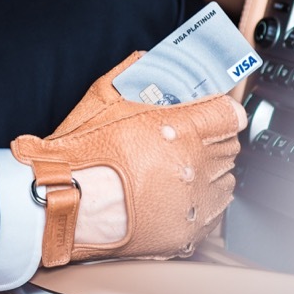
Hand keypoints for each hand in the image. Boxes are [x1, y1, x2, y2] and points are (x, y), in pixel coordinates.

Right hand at [11, 51, 245, 266]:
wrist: (63, 203)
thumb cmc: (81, 155)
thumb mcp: (101, 99)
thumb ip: (128, 73)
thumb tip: (143, 61)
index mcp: (179, 130)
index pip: (229, 115)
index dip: (222, 112)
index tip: (217, 114)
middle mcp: (193, 166)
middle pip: (229, 147)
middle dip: (214, 140)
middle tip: (192, 139)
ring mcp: (191, 202)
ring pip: (225, 180)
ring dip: (211, 172)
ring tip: (185, 170)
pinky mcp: (185, 232)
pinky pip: (213, 215)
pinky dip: (202, 204)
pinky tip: (180, 197)